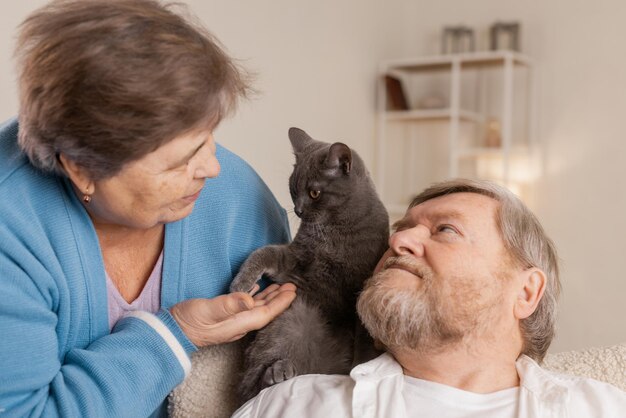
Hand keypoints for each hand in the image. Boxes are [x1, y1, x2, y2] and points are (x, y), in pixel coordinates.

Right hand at [170, 283, 295, 346]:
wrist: (172, 331)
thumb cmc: (189, 320)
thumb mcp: (209, 309)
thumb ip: (229, 304)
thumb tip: (249, 300)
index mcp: (239, 322)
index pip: (266, 313)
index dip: (281, 303)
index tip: (293, 292)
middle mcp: (239, 324)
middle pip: (265, 312)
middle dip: (279, 300)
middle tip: (292, 286)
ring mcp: (231, 322)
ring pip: (256, 309)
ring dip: (268, 298)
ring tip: (279, 287)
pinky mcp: (223, 318)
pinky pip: (244, 307)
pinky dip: (254, 298)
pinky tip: (255, 291)